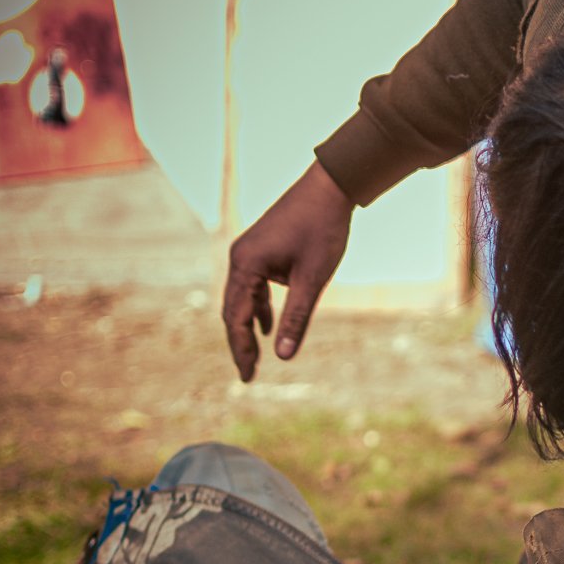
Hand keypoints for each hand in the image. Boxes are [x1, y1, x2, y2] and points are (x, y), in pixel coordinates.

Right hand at [223, 161, 353, 381]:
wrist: (330, 187)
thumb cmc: (323, 229)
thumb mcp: (312, 279)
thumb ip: (296, 318)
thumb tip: (284, 357)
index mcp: (246, 263)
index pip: (236, 317)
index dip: (242, 350)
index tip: (248, 377)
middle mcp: (240, 257)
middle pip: (233, 310)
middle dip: (241, 343)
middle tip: (248, 375)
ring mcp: (248, 252)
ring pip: (242, 299)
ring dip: (248, 327)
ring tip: (255, 358)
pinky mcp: (260, 250)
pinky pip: (253, 286)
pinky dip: (259, 308)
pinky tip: (267, 328)